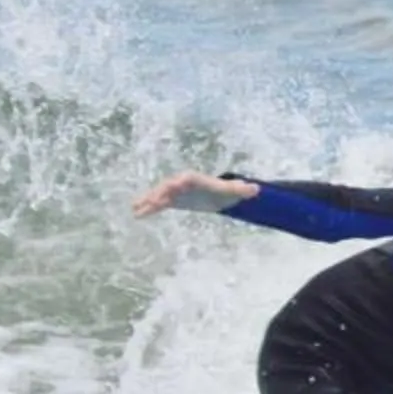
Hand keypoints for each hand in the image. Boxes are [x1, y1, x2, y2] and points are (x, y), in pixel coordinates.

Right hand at [133, 171, 257, 216]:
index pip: (188, 179)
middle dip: (161, 192)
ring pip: (159, 194)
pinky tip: (136, 215)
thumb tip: (257, 189)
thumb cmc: (226, 192)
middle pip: (169, 186)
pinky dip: (147, 208)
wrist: (218, 195)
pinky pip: (157, 204)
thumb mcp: (234, 192)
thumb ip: (243, 190)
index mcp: (196, 179)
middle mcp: (182, 182)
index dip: (182, 181)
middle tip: (153, 201)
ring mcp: (174, 191)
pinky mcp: (170, 200)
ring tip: (136, 208)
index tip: (175, 184)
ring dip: (148, 200)